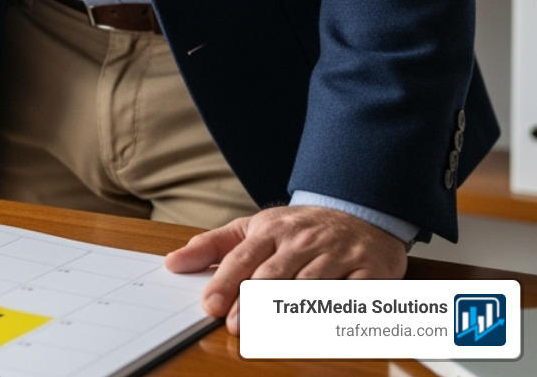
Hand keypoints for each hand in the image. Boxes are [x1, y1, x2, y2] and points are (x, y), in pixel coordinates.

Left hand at [164, 205, 408, 334]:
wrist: (359, 210)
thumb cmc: (298, 229)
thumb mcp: (253, 228)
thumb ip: (213, 246)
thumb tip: (173, 263)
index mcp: (272, 231)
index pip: (244, 258)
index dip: (227, 283)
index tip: (211, 305)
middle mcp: (304, 242)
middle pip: (274, 276)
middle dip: (254, 303)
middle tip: (237, 326)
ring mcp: (337, 255)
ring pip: (311, 287)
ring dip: (290, 312)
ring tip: (270, 333)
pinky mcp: (370, 271)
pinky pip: (353, 295)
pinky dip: (338, 312)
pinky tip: (322, 329)